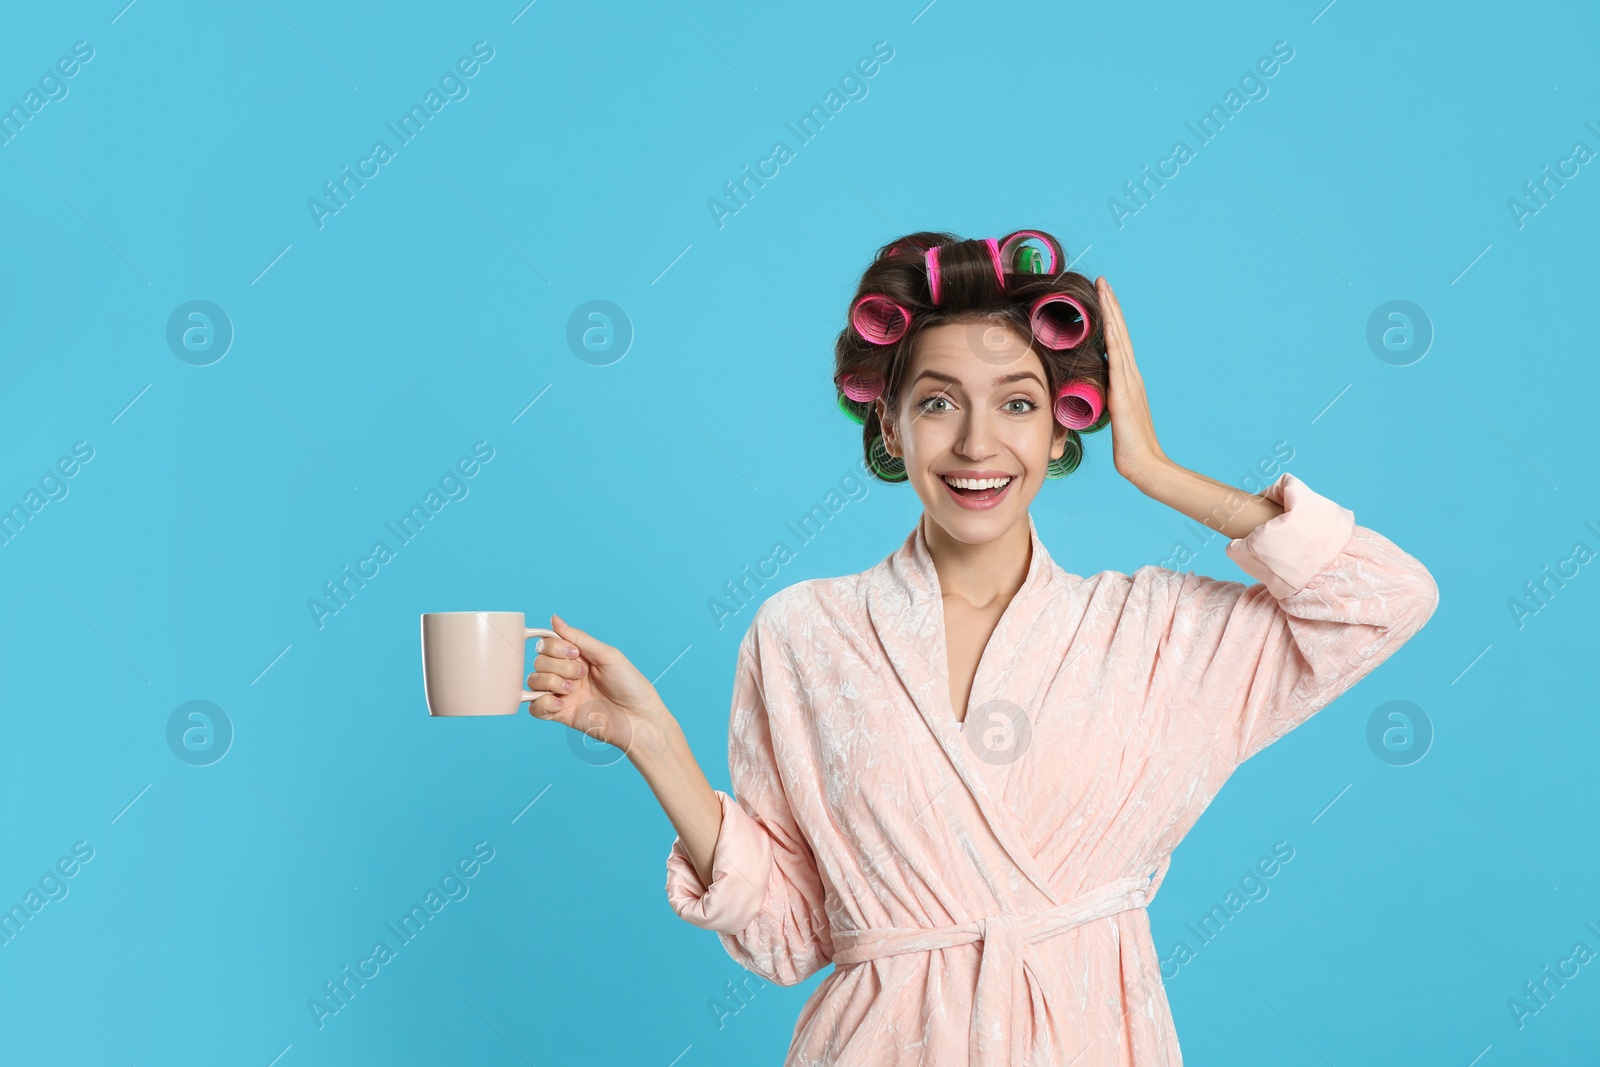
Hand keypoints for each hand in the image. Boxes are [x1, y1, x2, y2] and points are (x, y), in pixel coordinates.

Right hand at [526, 615, 670, 758]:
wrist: (638, 719)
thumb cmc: (630, 685)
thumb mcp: (608, 655)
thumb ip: (579, 638)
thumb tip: (554, 619)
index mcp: (578, 656)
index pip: (548, 643)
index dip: (555, 646)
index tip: (574, 653)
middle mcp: (566, 673)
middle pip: (539, 661)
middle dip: (558, 666)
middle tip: (581, 674)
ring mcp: (562, 694)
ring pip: (534, 681)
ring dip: (550, 682)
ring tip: (571, 690)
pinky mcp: (560, 714)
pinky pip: (534, 707)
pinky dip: (543, 703)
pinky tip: (562, 704)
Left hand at [1095, 276, 1169, 490]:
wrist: (1144, 464)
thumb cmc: (1128, 445)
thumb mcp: (1112, 414)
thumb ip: (1104, 398)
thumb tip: (1090, 388)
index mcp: (1127, 380)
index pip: (1116, 341)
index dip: (1110, 318)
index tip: (1102, 295)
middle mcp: (1130, 375)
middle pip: (1119, 332)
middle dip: (1111, 305)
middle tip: (1102, 280)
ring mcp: (1129, 382)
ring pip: (1119, 339)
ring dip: (1111, 313)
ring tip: (1104, 289)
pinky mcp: (1124, 394)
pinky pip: (1118, 360)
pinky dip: (1113, 339)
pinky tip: (1108, 322)